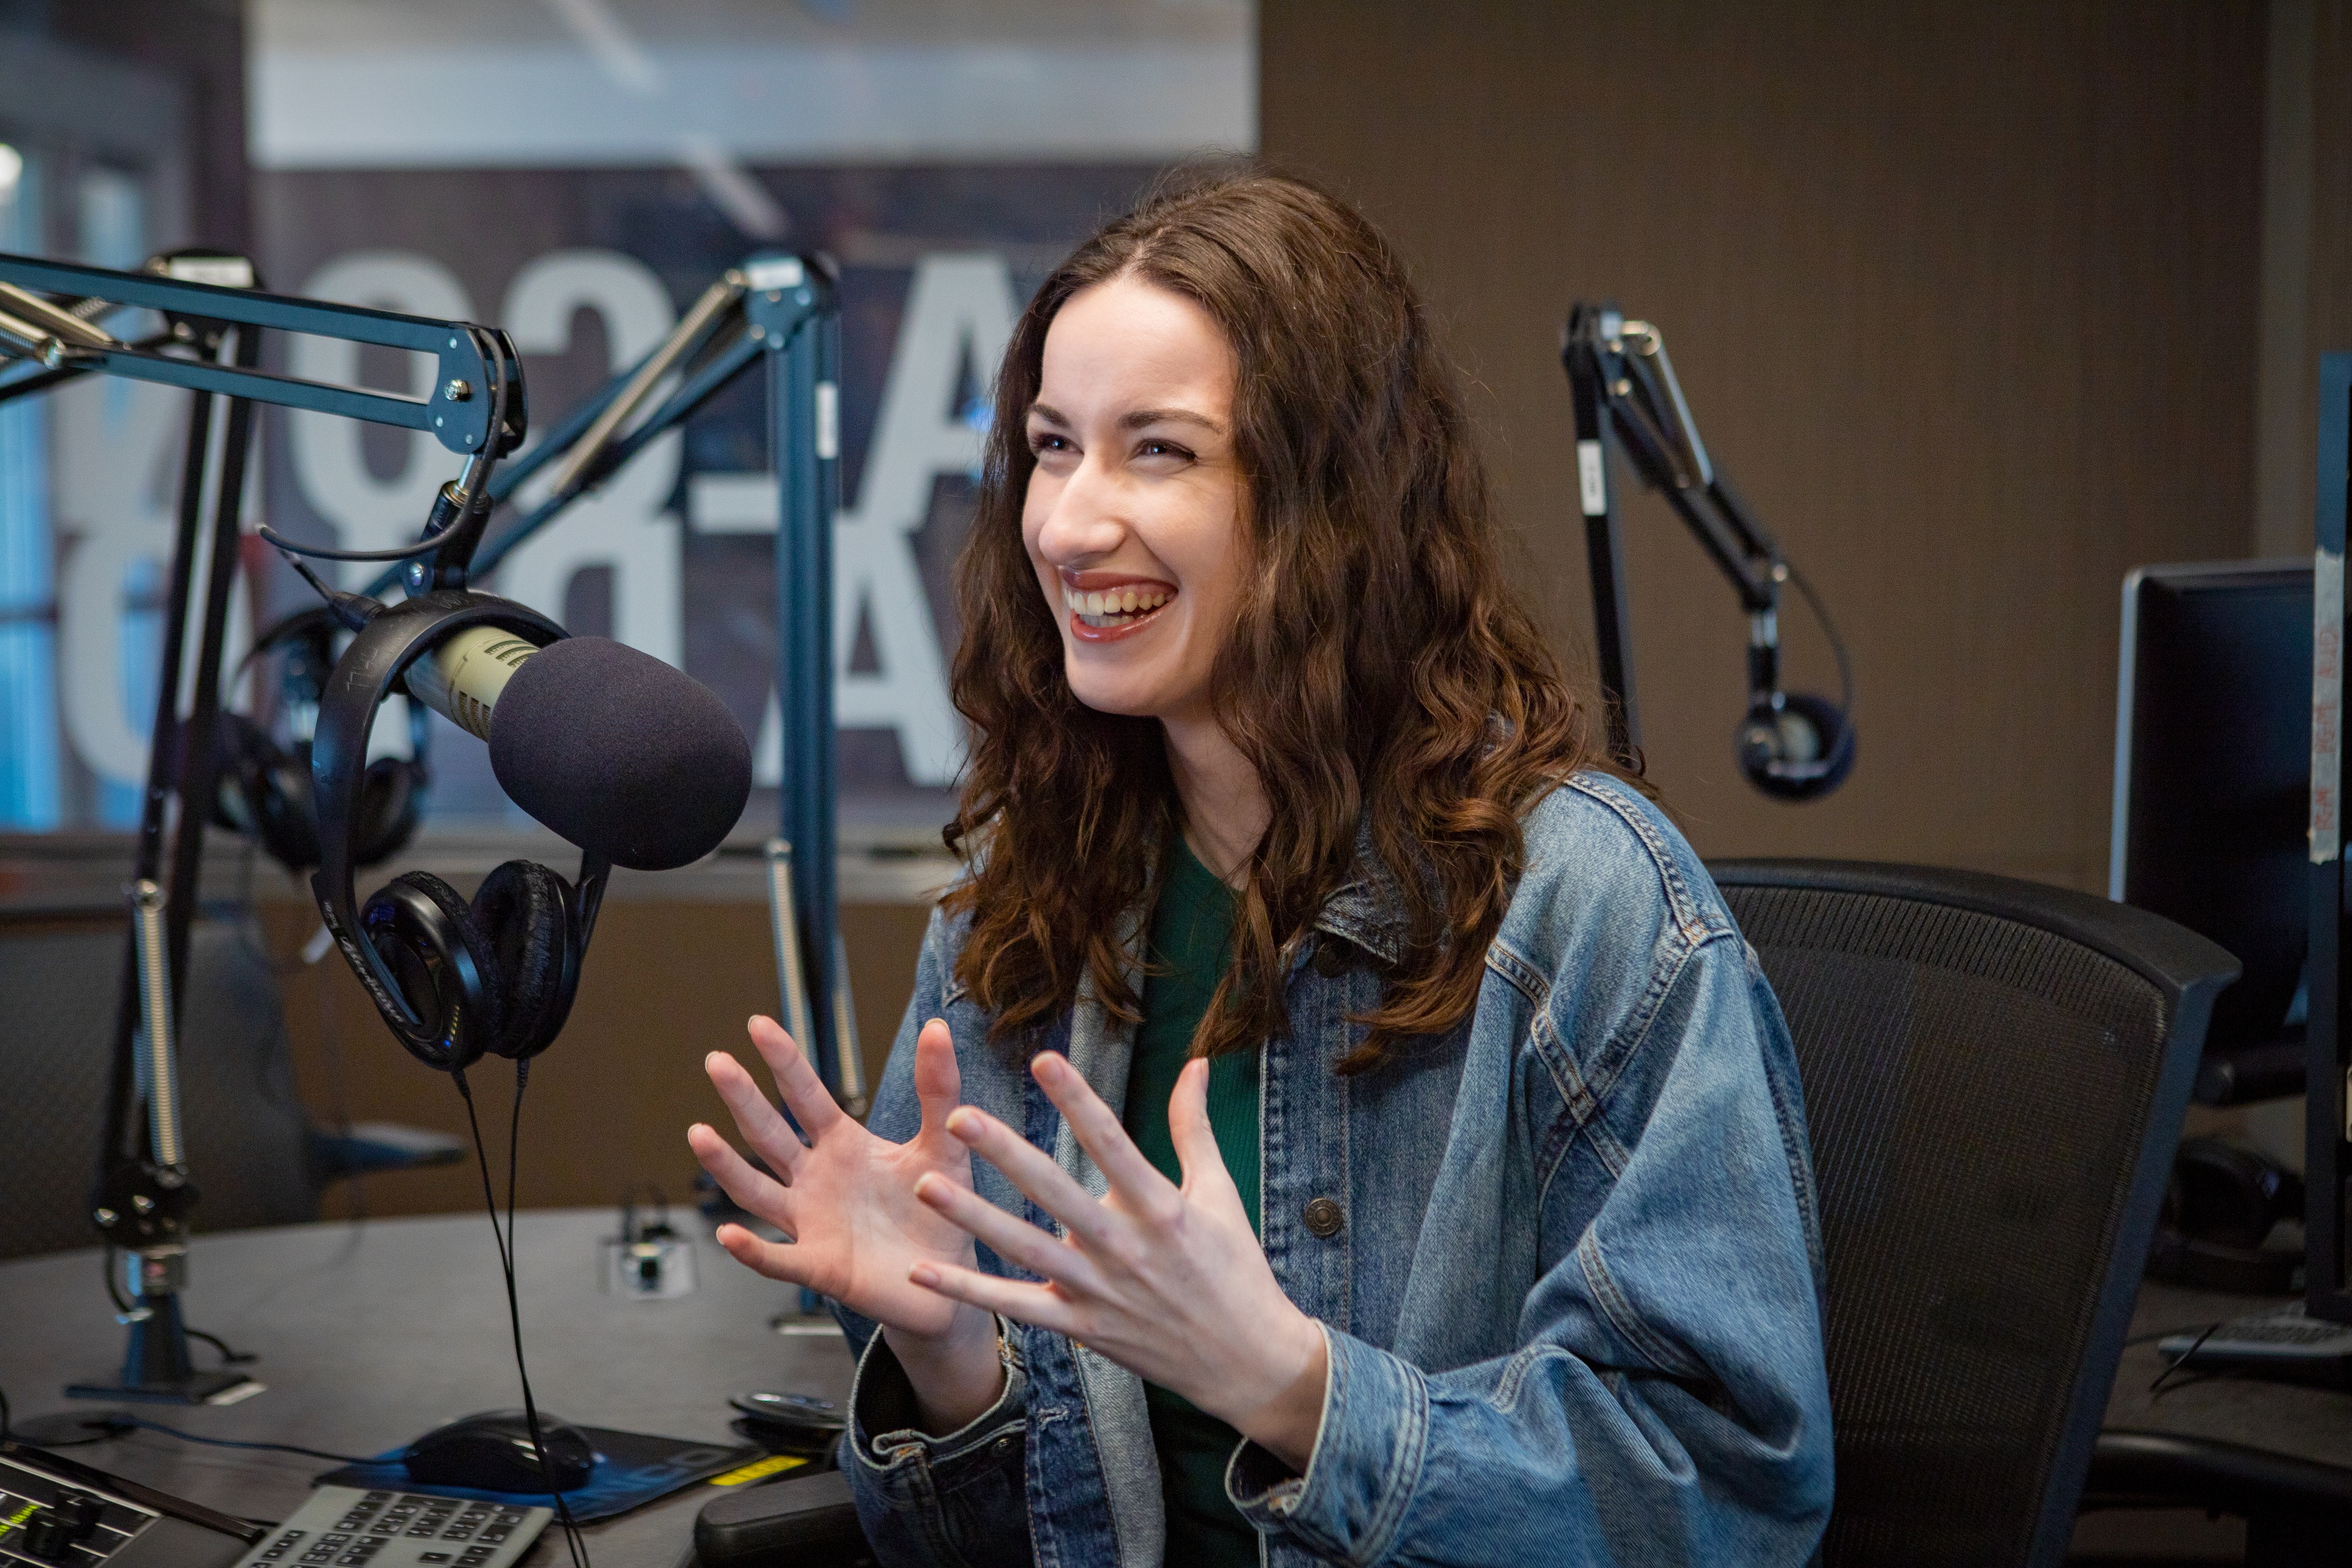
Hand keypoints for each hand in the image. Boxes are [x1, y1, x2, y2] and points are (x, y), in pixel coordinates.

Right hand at [690, 1017, 1001, 1428]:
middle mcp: (816, 1179)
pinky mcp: (820, 1267)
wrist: (950, 1278)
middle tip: (716, 1060)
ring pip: (758, 1192)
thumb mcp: (943, 1144)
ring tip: (699, 1133)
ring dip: (727, 1166)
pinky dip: (752, 1250)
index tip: (759, 1022)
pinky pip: (779, 1259)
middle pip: (770, 1135)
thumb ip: (939, 1089)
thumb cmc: (940, 1207)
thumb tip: (938, 1026)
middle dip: (744, 1099)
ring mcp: (811, 1223)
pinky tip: (729, 1235)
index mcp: (843, 1144)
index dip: (784, 1061)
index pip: (806, 1096)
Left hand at [905, 1051, 1328, 1470]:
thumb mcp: (1219, 1193)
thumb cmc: (1235, 1270)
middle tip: (960, 1117)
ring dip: (973, 1218)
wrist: (1246, 1361)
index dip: (1076, 1098)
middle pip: (1055, 1191)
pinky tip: (923, 1271)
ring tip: (927, 1187)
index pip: (1111, 1141)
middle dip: (1005, 1153)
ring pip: (1025, 1248)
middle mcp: (1124, 1246)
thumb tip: (1194, 1064)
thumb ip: (1194, 1127)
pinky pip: (1016, 1307)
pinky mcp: (1082, 1327)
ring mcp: (1098, 1290)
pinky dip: (969, 1292)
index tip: (1043, 1060)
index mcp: (1160, 1207)